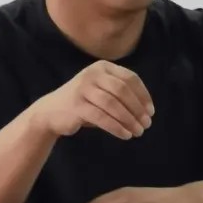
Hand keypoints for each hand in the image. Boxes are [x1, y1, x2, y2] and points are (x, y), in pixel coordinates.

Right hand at [33, 61, 153, 140]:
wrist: (51, 112)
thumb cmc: (84, 104)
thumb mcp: (103, 93)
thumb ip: (122, 96)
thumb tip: (146, 112)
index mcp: (102, 67)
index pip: (130, 78)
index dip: (143, 95)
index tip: (151, 112)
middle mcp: (92, 74)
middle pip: (123, 90)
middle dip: (138, 109)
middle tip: (146, 124)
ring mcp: (83, 88)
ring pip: (113, 104)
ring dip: (129, 120)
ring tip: (138, 132)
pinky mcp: (76, 105)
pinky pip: (102, 117)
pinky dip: (117, 127)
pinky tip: (125, 135)